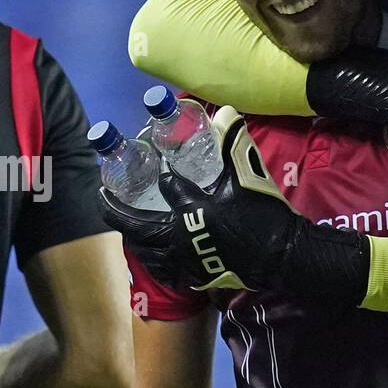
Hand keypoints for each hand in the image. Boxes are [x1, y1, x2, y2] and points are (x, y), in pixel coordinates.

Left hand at [101, 107, 368, 300]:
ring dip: (131, 237)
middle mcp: (182, 237)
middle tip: (105, 197)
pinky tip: (149, 255)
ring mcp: (186, 260)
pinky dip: (152, 262)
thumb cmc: (265, 212)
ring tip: (124, 225)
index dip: (159, 176)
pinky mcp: (196, 276)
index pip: (167, 187)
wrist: (282, 255)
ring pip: (146, 252)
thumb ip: (233, 142)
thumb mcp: (249, 174)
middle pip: (138, 226)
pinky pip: (164, 272)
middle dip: (116, 211)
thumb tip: (224, 111)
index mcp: (195, 208)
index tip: (153, 168)